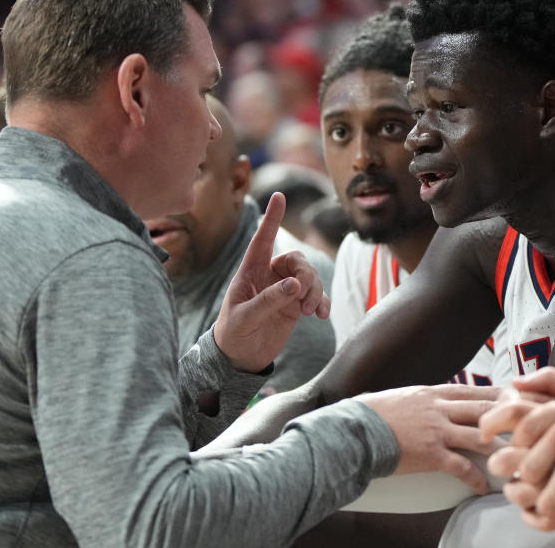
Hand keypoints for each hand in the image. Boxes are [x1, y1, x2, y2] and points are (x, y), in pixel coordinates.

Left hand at [214, 192, 330, 372]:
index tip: (279, 195)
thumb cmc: (233, 333)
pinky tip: (322, 315)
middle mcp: (269, 276)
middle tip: (304, 297)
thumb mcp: (245, 318)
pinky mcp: (295, 305)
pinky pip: (316, 295)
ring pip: (309, 276)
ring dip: (315, 290)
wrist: (240, 358)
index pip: (262, 239)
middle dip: (307, 275)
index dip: (271, 218)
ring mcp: (284, 290)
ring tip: (311, 311)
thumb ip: (268, 301)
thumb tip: (295, 285)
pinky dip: (322, 302)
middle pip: (297, 260)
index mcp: (250, 271)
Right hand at [356, 384, 504, 494]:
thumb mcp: (399, 396)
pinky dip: (475, 478)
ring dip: (501, 448)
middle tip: (530, 426)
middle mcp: (438, 408)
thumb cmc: (370, 414)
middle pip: (484, 409)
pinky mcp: (430, 454)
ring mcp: (435, 430)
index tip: (516, 399)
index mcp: (431, 393)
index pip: (473, 390)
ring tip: (517, 460)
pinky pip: (460, 466)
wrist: (354, 430)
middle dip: (510, 417)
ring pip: (479, 436)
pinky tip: (484, 487)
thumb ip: (418, 398)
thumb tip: (420, 397)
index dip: (498, 395)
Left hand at [479, 369, 554, 539]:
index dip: (490, 422)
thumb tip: (515, 382)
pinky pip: (551, 519)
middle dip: (500, 461)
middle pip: (511, 458)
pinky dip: (541, 516)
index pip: (511, 415)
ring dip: (518, 490)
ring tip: (523, 485)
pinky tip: (541, 506)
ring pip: (526, 491)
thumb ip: (551, 379)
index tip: (485, 433)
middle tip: (504, 464)